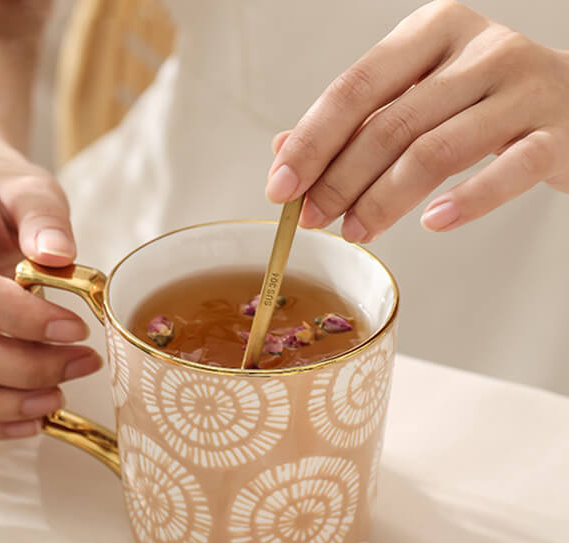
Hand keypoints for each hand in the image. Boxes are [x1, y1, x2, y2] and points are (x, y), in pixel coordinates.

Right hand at [0, 162, 101, 438]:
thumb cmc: (3, 202)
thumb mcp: (30, 189)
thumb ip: (44, 216)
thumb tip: (58, 255)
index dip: (22, 317)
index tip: (76, 328)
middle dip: (25, 368)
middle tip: (82, 364)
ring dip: (1, 404)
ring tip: (57, 399)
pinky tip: (33, 419)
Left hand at [266, 0, 568, 241]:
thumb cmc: (482, 103)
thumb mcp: (416, 98)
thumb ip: (356, 123)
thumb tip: (282, 152)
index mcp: (431, 33)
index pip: (356, 88)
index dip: (311, 141)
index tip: (279, 187)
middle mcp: (478, 50)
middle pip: (391, 123)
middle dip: (340, 180)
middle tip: (313, 220)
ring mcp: (521, 88)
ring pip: (437, 150)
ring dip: (385, 200)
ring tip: (357, 231)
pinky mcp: (556, 132)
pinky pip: (508, 169)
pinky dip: (467, 200)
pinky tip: (431, 223)